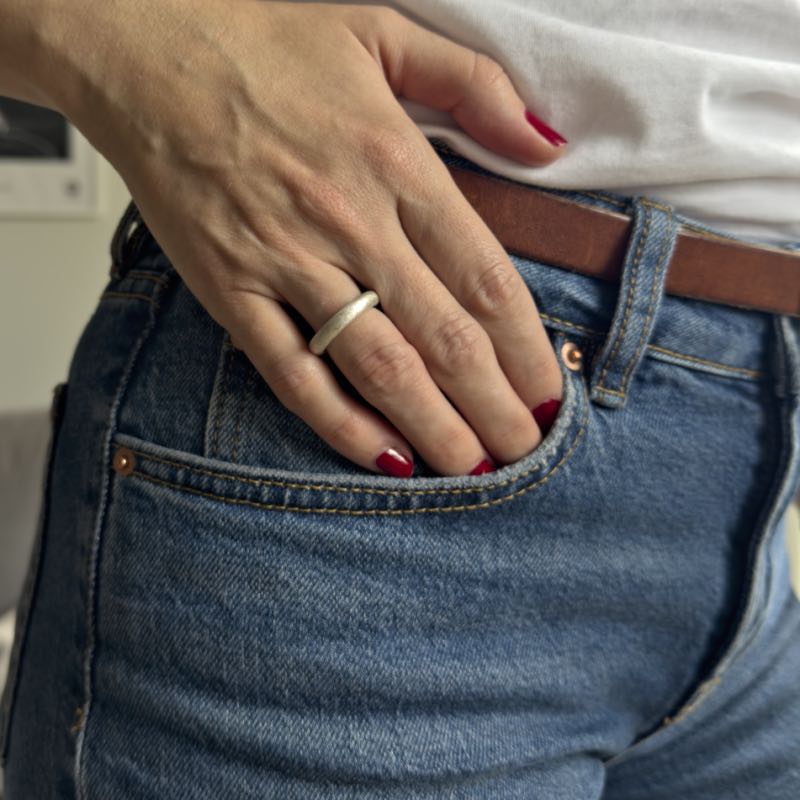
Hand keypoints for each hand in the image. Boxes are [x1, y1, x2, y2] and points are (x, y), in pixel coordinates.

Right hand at [60, 0, 568, 476]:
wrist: (141, 45)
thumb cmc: (261, 41)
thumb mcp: (385, 33)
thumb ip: (476, 87)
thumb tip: (546, 143)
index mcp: (397, 164)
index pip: (486, 280)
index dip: (528, 350)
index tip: (549, 395)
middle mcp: (350, 220)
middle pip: (445, 338)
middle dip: (495, 407)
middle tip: (526, 453)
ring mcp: (286, 260)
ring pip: (379, 365)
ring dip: (435, 426)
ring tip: (473, 470)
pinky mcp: (230, 287)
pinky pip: (292, 370)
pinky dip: (339, 422)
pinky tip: (382, 457)